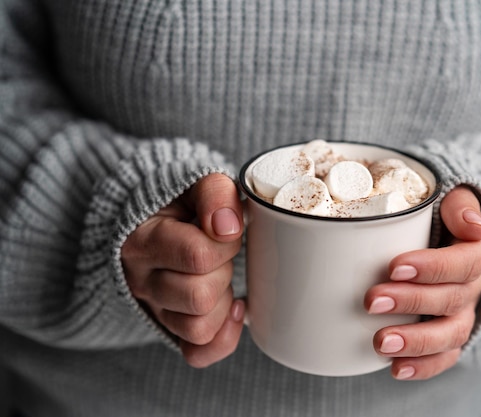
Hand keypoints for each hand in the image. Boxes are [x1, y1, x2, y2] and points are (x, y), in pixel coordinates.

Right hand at [122, 173, 245, 367]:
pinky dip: (222, 337)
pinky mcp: (170, 329)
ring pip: (199, 328)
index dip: (227, 241)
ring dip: (222, 301)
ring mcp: (155, 309)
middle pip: (200, 297)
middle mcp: (141, 281)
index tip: (226, 227)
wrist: (156, 218)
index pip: (198, 256)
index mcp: (141, 241)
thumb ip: (214, 193)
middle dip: (224, 270)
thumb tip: (228, 227)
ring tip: (219, 275)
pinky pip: (197, 353)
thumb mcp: (195, 183)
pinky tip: (232, 308)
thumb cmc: (182, 202)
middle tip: (220, 252)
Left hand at [364, 186, 480, 379]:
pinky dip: (424, 366)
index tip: (395, 268)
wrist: (462, 232)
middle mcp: (480, 282)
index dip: (433, 268)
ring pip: (453, 333)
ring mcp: (468, 310)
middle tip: (373, 301)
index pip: (466, 261)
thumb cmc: (448, 212)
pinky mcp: (454, 330)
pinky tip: (396, 369)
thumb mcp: (458, 197)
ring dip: (417, 342)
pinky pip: (448, 355)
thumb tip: (471, 224)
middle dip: (411, 302)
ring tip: (382, 343)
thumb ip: (460, 205)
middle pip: (453, 299)